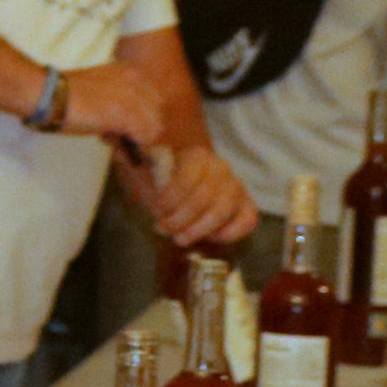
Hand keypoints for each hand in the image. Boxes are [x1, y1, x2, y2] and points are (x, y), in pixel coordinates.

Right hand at [47, 57, 167, 147]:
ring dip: (134, 140)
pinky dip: (130, 145)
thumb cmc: (67, 95)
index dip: (139, 119)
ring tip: (109, 137)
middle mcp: (137, 80)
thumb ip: (120, 101)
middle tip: (113, 135)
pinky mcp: (126, 114)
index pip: (154, 102)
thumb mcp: (101, 89)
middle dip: (139, 130)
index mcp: (131, 72)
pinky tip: (107, 138)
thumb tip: (131, 127)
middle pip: (158, 116)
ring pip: (154, 129)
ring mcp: (133, 97)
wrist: (48, 95)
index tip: (119, 126)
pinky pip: (145, 138)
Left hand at [134, 139, 256, 247]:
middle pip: (204, 198)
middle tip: (165, 229)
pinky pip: (247, 220)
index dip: (171, 201)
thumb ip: (144, 166)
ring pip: (223, 212)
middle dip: (180, 219)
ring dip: (198, 230)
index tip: (158, 212)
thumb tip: (138, 148)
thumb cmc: (163, 183)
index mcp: (197, 156)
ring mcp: (236, 186)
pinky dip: (230, 233)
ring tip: (180, 238)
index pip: (187, 179)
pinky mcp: (247, 205)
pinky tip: (210, 237)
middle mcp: (221, 168)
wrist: (182, 188)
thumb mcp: (148, 174)